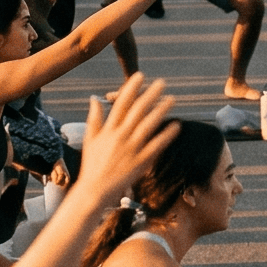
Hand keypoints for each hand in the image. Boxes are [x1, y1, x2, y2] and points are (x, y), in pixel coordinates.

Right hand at [69, 77, 176, 204]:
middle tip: (162, 83)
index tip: (140, 76)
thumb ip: (94, 117)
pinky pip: (156, 145)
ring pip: (149, 124)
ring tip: (172, 99)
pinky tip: (177, 125)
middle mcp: (120, 136)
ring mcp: (131, 149)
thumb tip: (94, 98)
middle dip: (151, 94)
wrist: (94, 190)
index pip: (121, 103)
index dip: (131, 88)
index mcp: (108, 129)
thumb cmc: (92, 164)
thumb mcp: (90, 138)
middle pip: (138, 110)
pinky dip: (167, 135)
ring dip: (161, 110)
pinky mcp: (141, 162)